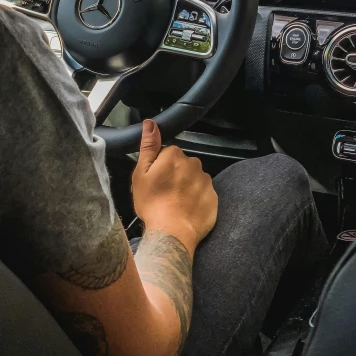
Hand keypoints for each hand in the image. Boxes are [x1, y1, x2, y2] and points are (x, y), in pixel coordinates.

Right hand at [132, 119, 217, 255]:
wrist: (172, 233)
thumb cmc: (152, 202)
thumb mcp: (141, 173)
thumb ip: (148, 146)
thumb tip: (150, 122)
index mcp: (174, 154)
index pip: (167, 153)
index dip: (160, 166)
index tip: (155, 181)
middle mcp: (194, 163)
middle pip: (182, 164)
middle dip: (175, 174)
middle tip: (163, 193)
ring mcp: (206, 181)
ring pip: (194, 178)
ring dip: (187, 186)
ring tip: (175, 203)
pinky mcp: (214, 198)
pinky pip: (204, 193)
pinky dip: (197, 199)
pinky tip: (187, 210)